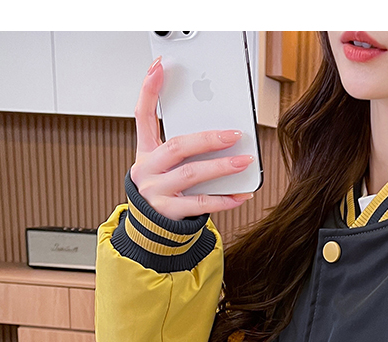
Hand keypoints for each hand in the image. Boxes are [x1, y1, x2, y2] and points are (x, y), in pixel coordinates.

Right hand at [130, 56, 255, 219]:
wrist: (151, 229)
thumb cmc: (163, 190)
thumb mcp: (162, 165)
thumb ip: (182, 147)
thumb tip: (219, 131)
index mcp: (145, 152)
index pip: (142, 114)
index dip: (149, 90)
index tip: (160, 66)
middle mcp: (147, 170)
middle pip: (178, 147)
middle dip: (208, 138)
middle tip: (234, 134)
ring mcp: (156, 192)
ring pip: (192, 174)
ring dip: (221, 167)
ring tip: (244, 161)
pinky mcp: (169, 213)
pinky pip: (201, 204)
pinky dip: (224, 200)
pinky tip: (241, 194)